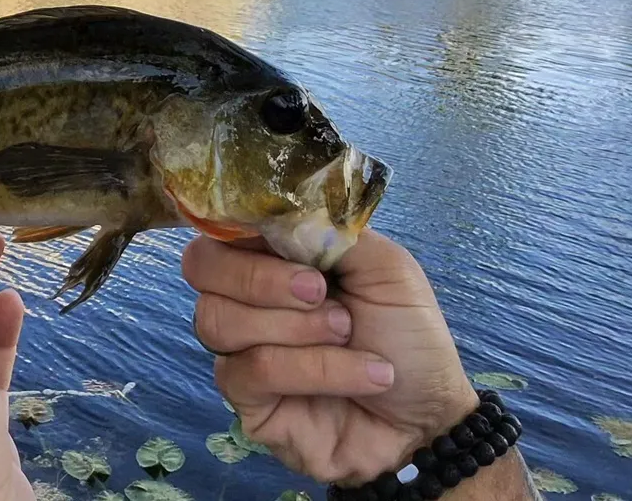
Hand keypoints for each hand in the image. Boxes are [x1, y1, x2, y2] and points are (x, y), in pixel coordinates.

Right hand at [183, 229, 480, 485]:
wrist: (429, 420)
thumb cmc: (408, 336)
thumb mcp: (384, 266)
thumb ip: (330, 230)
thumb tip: (280, 211)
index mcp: (275, 256)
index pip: (222, 225)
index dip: (237, 223)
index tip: (280, 236)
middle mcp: (248, 298)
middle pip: (202, 266)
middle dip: (260, 277)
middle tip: (319, 291)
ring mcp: (243, 350)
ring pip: (219, 320)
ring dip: (295, 327)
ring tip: (348, 335)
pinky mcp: (248, 401)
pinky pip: (252, 371)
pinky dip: (313, 369)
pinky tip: (361, 375)